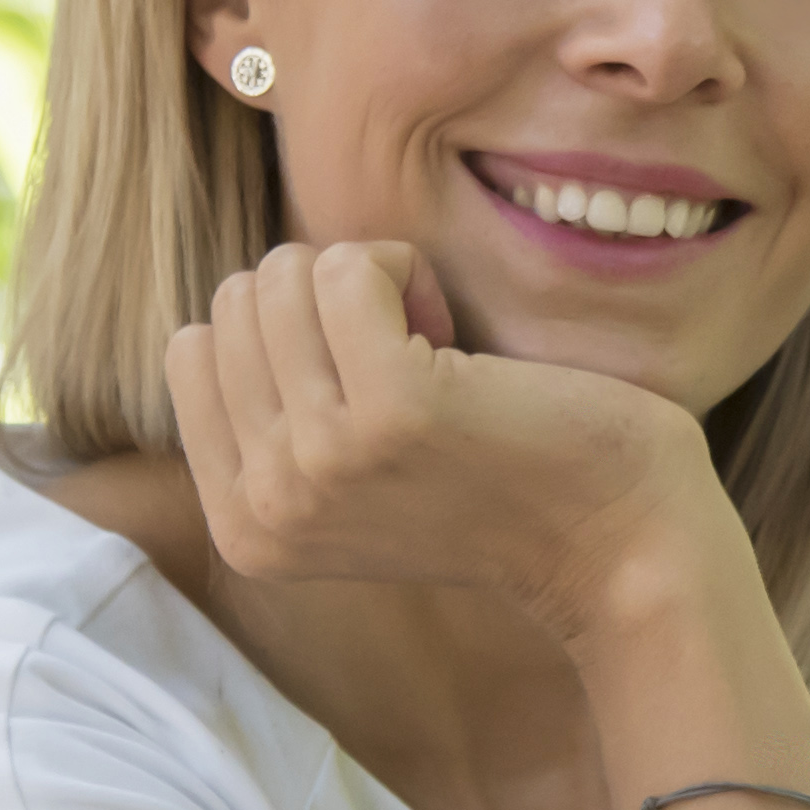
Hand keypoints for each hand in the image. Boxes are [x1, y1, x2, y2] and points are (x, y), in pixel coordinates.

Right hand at [164, 241, 715, 641]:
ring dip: (367, 281)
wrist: (616, 543)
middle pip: (236, 301)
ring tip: (434, 349)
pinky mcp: (390, 409)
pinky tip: (454, 334)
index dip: (282, 332)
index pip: (193, 348)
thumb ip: (278, 417)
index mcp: (243, 525)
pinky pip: (351, 267)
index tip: (360, 380)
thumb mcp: (348, 477)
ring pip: (282, 275)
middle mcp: (265, 503)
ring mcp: (319, 458)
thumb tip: (239, 301)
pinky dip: (407, 268)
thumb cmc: (497, 482)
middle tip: (407, 361)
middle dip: (321, 300)